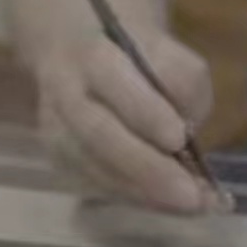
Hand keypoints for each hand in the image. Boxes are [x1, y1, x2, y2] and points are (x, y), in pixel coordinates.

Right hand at [31, 15, 219, 215]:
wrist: (67, 51)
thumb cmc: (124, 46)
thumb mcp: (160, 41)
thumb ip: (181, 76)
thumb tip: (190, 129)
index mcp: (90, 52)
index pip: (113, 81)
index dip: (145, 112)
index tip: (180, 137)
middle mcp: (65, 93)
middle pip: (98, 134)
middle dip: (146, 168)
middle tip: (189, 195)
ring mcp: (56, 130)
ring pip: (94, 167)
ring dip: (144, 191)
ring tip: (189, 204)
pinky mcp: (59, 158)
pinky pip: (95, 184)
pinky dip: (134, 196)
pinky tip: (167, 202)